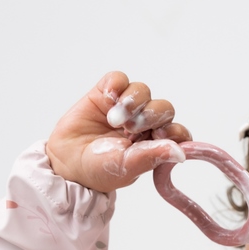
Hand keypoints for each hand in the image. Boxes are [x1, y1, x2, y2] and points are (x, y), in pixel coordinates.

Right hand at [46, 71, 192, 192]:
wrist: (67, 162)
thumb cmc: (99, 169)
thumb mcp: (127, 167)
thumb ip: (153, 156)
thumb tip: (181, 152)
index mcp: (155, 144)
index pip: (178, 131)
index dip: (174, 130)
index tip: (159, 135)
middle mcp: (145, 124)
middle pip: (162, 107)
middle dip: (151, 116)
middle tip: (131, 129)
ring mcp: (126, 107)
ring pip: (143, 91)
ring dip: (132, 102)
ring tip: (115, 120)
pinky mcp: (105, 93)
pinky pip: (119, 79)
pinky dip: (116, 85)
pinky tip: (108, 98)